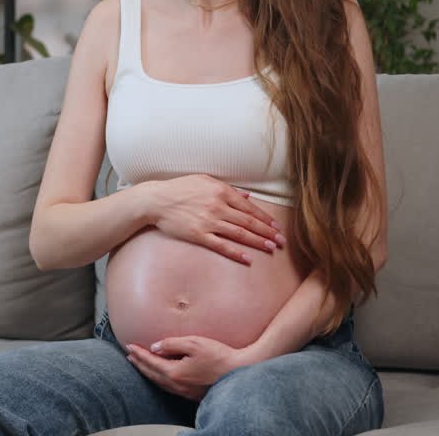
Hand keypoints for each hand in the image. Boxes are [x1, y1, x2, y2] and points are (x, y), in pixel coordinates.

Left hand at [125, 336, 250, 400]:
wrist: (239, 372)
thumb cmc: (219, 356)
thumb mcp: (194, 343)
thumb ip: (172, 344)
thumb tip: (155, 347)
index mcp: (175, 372)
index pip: (151, 362)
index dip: (139, 353)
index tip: (129, 346)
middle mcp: (177, 385)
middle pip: (152, 374)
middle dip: (139, 364)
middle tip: (130, 355)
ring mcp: (185, 391)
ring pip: (159, 382)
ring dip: (148, 372)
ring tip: (141, 364)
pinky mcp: (192, 394)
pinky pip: (169, 387)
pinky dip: (159, 379)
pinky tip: (161, 375)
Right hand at [150, 175, 284, 264]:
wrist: (156, 200)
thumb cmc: (179, 188)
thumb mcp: (204, 180)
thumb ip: (227, 188)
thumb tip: (247, 195)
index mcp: (221, 191)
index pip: (249, 207)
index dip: (265, 218)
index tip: (276, 226)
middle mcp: (217, 206)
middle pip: (248, 221)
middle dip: (267, 232)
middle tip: (281, 241)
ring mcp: (208, 221)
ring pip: (239, 233)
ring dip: (258, 242)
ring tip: (271, 248)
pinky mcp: (198, 235)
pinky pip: (221, 245)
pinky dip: (236, 252)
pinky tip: (248, 258)